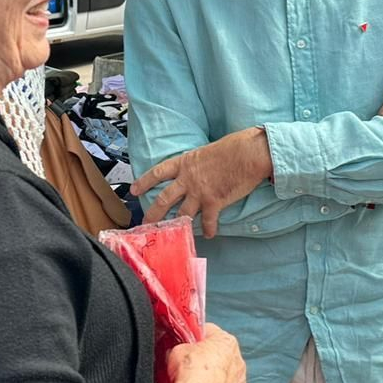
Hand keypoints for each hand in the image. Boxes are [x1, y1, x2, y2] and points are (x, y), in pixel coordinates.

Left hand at [134, 127, 273, 238]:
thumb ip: (198, 163)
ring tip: (174, 235)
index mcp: (185, 163)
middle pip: (164, 199)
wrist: (248, 154)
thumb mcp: (207, 150)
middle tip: (146, 224)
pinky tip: (209, 235)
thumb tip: (198, 168)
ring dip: (178, 226)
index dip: (145, 182)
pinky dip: (209, 230)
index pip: (158, 172)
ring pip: (182, 214)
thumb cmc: (233, 147)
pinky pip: (208, 221)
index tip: (134, 190)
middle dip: (153, 213)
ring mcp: (200, 192)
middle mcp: (188, 179)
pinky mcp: (214, 202)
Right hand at [167, 323, 247, 382]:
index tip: (189, 343)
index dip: (196, 337)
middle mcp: (238, 361)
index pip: (210, 332)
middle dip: (206, 359)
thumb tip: (181, 351)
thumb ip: (184, 347)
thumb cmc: (191, 377)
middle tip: (190, 366)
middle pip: (220, 355)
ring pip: (226, 377)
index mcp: (226, 342)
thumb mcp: (177, 350)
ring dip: (214, 380)